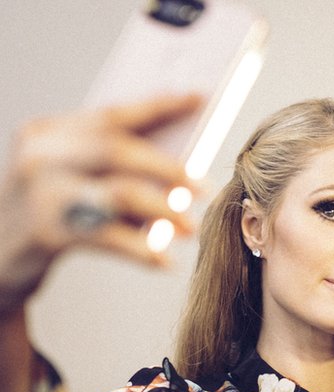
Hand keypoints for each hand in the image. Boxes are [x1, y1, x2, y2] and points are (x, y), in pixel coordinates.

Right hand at [0, 95, 200, 313]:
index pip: (113, 113)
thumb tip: (178, 163)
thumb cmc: (47, 212)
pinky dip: (143, 251)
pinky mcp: (47, 232)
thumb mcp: (67, 176)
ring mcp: (42, 193)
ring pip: (119, 193)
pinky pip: (109, 238)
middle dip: (169, 168)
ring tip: (191, 227)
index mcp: (50, 132)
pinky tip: (165, 262)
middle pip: (119, 150)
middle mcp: (42, 155)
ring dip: (164, 210)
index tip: (199, 98)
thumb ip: (108, 164)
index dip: (161, 105)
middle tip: (204, 187)